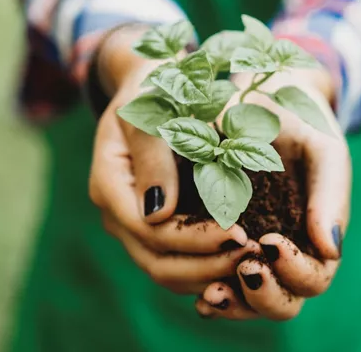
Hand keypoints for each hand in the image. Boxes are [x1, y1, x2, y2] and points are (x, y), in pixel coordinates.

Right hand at [88, 27, 258, 294]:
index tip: (239, 234)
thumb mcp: (151, 109)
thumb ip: (153, 156)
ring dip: (208, 274)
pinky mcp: (154, 228)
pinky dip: (207, 267)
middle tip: (251, 257)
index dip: (195, 240)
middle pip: (157, 262)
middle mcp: (118, 213)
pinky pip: (177, 262)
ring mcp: (133, 224)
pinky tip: (240, 261)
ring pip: (166, 271)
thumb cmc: (153, 88)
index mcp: (109, 184)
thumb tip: (158, 213)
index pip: (150, 232)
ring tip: (250, 263)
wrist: (151, 85)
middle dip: (206, 266)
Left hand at [194, 70, 350, 319]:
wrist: (260, 100)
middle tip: (245, 269)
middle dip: (264, 295)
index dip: (296, 271)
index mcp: (317, 237)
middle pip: (283, 303)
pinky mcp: (220, 247)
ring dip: (232, 302)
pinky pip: (218, 282)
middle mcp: (286, 255)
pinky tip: (197, 287)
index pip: (315, 277)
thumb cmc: (301, 124)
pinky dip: (209, 291)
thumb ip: (331, 195)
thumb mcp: (323, 149)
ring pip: (248, 302)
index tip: (270, 243)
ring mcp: (253, 255)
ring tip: (212, 292)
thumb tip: (330, 248)